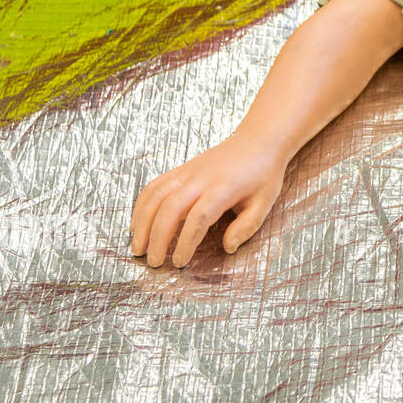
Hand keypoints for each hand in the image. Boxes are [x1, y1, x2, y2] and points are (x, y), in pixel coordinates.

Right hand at [130, 131, 287, 267]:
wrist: (258, 140)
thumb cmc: (263, 173)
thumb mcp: (264, 202)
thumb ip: (246, 226)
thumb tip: (227, 247)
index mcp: (222, 188)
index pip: (198, 218)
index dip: (186, 242)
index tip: (180, 261)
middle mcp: (200, 179)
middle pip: (170, 209)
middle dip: (157, 238)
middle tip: (155, 262)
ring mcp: (187, 172)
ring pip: (155, 196)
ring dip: (142, 223)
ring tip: (138, 248)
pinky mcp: (181, 169)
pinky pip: (154, 186)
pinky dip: (141, 205)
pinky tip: (138, 224)